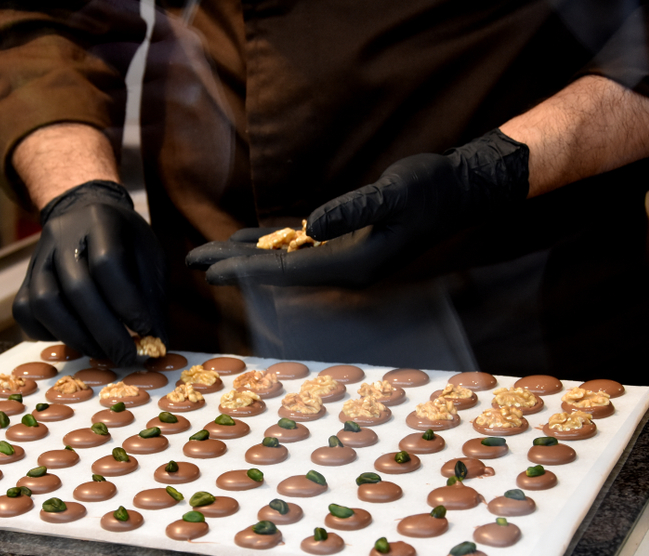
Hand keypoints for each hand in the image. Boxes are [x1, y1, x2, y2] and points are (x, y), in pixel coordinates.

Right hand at [13, 180, 166, 364]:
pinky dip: (49, 333)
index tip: (146, 330)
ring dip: (75, 336)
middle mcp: (62, 235)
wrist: (84, 215)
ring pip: (44, 303)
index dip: (127, 301)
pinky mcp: (24, 279)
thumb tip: (158, 342)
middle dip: (104, 331)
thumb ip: (153, 296)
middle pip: (76, 287)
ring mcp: (37, 257)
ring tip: (102, 352)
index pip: (108, 262)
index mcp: (100, 220)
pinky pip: (26, 312)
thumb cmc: (125, 243)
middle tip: (126, 356)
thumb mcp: (150, 257)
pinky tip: (75, 340)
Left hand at [185, 129, 528, 286]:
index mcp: (352, 266)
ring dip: (245, 257)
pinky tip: (244, 239)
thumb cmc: (429, 189)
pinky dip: (269, 244)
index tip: (209, 269)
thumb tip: (312, 224)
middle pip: (276, 273)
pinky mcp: (344, 245)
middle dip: (233, 266)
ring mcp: (343, 259)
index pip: (286, 272)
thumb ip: (353, 209)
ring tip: (206, 253)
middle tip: (190, 261)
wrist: (457, 191)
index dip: (244, 271)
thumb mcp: (393, 194)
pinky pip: (298, 249)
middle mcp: (343, 270)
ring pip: (283, 262)